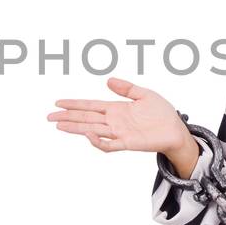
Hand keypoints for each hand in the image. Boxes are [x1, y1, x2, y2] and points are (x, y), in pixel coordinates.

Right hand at [48, 78, 195, 159]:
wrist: (176, 130)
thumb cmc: (162, 113)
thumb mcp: (144, 94)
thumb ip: (126, 88)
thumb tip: (107, 80)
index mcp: (116, 109)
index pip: (90, 106)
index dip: (74, 104)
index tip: (58, 103)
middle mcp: (114, 121)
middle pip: (85, 119)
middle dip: (67, 118)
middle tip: (49, 117)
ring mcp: (119, 133)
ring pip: (92, 130)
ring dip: (75, 128)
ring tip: (59, 125)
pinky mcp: (128, 143)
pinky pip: (109, 144)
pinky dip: (98, 141)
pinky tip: (88, 134)